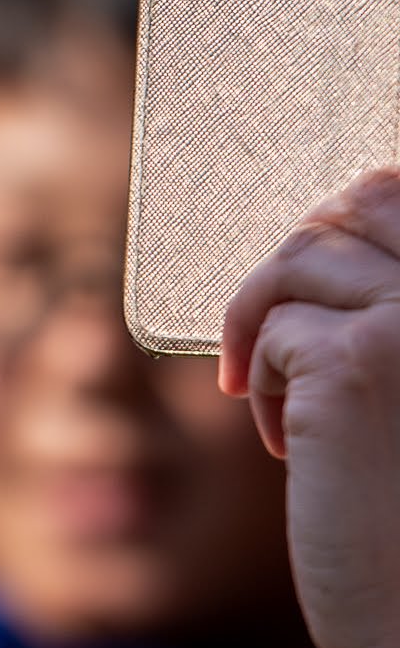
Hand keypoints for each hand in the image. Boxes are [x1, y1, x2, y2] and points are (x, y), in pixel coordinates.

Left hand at [222, 167, 399, 647]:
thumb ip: (398, 313)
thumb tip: (335, 223)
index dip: (353, 223)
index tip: (319, 296)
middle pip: (363, 199)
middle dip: (305, 260)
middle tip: (280, 342)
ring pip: (304, 258)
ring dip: (272, 323)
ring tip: (280, 404)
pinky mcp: (360, 362)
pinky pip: (275, 328)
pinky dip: (262, 378)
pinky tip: (288, 448)